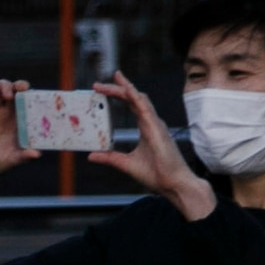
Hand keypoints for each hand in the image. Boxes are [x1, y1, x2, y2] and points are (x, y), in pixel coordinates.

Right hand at [0, 81, 27, 208]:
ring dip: (4, 86)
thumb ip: (24, 156)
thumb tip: (36, 154)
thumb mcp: (14, 159)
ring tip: (6, 95)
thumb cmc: (0, 162)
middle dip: (19, 85)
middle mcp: (7, 112)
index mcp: (19, 119)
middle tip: (21, 89)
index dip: (31, 93)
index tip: (33, 93)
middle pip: (15, 89)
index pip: (27, 100)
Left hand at [94, 79, 213, 219]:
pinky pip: (145, 109)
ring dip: (125, 88)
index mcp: (146, 128)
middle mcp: (151, 122)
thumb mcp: (125, 164)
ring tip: (112, 79)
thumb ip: (110, 157)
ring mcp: (156, 124)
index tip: (101, 89)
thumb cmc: (156, 174)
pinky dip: (136, 97)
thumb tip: (91, 156)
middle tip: (97, 84)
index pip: (132, 105)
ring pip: (140, 99)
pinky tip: (126, 89)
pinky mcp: (157, 129)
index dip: (119, 95)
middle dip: (117, 88)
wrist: (172, 184)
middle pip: (134, 98)